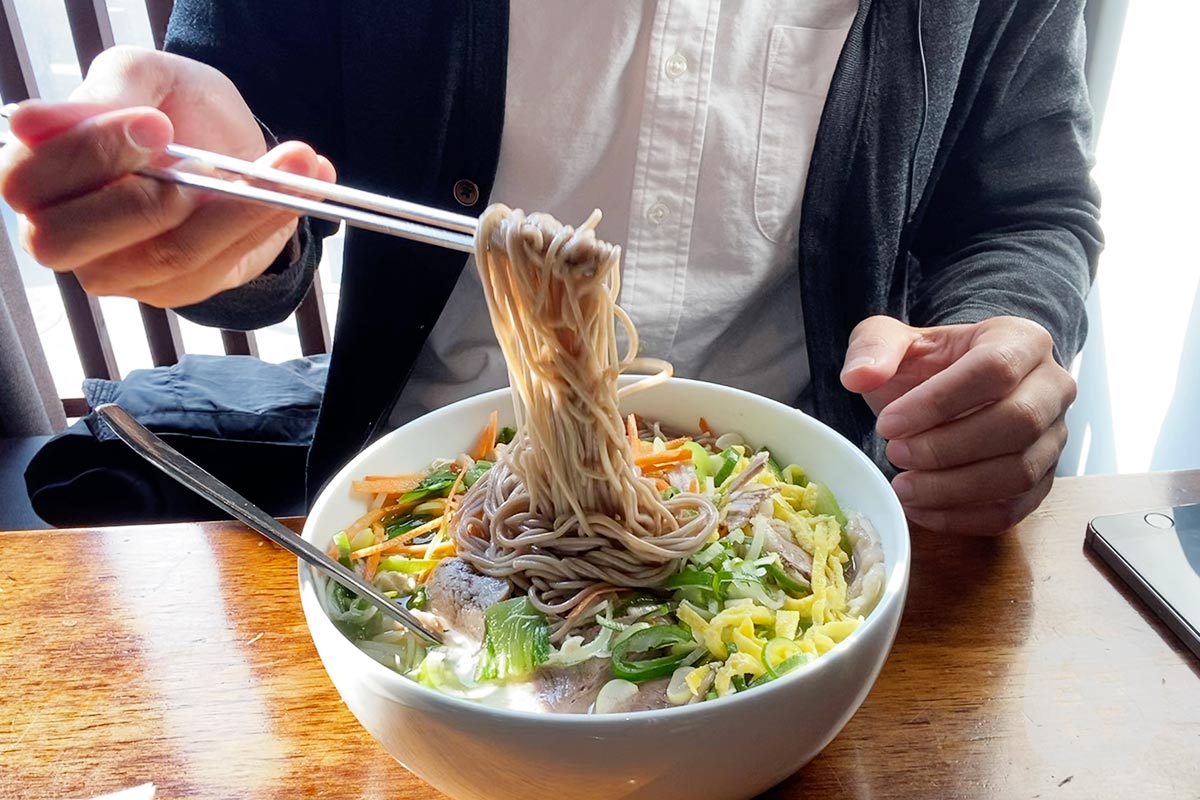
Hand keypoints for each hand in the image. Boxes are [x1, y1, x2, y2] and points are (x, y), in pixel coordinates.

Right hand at [0, 46, 334, 306]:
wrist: (232, 143)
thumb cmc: (173, 107)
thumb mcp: (145, 77)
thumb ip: (103, 93)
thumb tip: (30, 122)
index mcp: (35, 175)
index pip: (30, 181)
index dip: (91, 154)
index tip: (155, 124)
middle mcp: (61, 234)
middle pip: (75, 241)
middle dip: (153, 198)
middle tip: (210, 162)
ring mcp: (116, 272)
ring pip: (168, 255)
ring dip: (241, 207)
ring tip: (296, 161)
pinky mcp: (173, 290)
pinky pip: (216, 269)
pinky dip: (265, 224)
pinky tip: (302, 188)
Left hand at [840, 315, 1075, 534]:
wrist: (946, 391)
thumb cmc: (926, 365)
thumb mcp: (893, 341)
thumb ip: (873, 347)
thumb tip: (859, 376)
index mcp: (1022, 341)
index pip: (994, 369)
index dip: (938, 402)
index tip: (887, 424)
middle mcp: (1053, 388)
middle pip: (1017, 423)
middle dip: (947, 448)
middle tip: (895, 454)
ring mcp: (1054, 438)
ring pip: (1019, 473)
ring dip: (954, 488)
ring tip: (903, 486)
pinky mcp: (1042, 481)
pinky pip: (1013, 510)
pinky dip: (964, 518)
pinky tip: (920, 509)